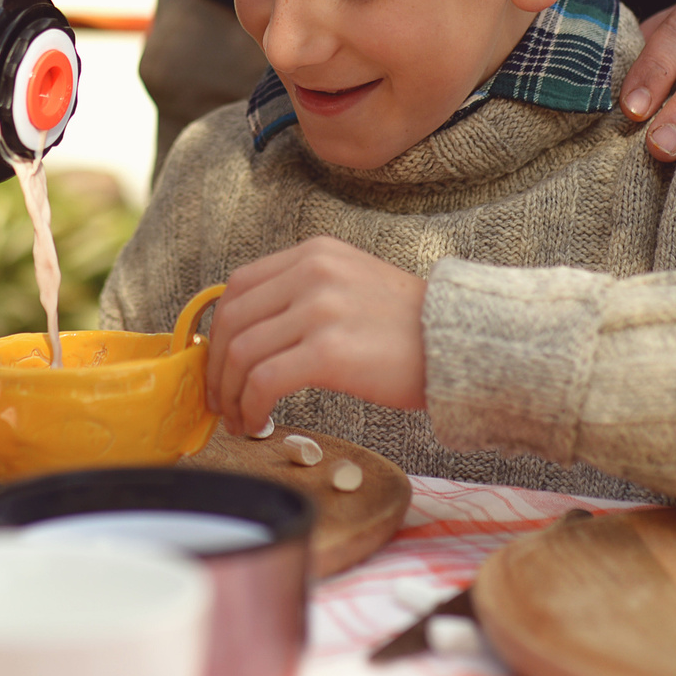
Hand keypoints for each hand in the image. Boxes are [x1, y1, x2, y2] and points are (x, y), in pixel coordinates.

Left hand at [204, 239, 426, 433]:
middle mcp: (311, 272)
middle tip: (220, 401)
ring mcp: (319, 309)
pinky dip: (250, 406)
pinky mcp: (329, 351)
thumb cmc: (408, 327)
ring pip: (241, 353)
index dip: (219, 331)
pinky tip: (259, 422)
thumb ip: (304, 293)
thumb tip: (252, 333)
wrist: (458, 343)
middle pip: (232, 321)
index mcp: (314, 254)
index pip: (238, 286)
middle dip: (216, 369)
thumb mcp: (351, 283)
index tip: (220, 364)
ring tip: (239, 419)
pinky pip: (264, 381)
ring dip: (230, 395)